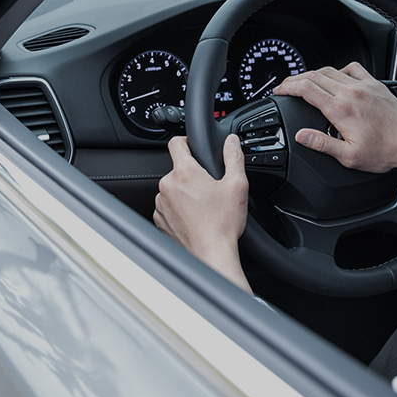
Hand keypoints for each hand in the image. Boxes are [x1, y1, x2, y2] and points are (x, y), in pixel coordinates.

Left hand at [154, 134, 251, 291]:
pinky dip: (179, 209)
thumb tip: (231, 141)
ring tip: (203, 206)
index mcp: (185, 172)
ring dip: (184, 193)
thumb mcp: (237, 185)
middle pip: (178, 169)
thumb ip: (234, 157)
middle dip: (192, 175)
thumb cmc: (222, 223)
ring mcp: (161, 204)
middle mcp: (167, 185)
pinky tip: (195, 218)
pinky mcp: (160, 219)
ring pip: (172, 189)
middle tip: (209, 188)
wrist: (211, 254)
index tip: (193, 147)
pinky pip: (168, 207)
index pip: (176, 143)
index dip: (186, 141)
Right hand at [273, 62, 396, 172]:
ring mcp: (362, 86)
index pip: (305, 89)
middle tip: (286, 86)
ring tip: (304, 81)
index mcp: (340, 110)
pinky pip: (351, 68)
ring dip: (313, 74)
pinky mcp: (374, 84)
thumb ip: (322, 144)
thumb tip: (302, 136)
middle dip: (295, 79)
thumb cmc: (384, 150)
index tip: (279, 91)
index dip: (287, 87)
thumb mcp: (349, 156)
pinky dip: (338, 70)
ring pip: (330, 70)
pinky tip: (336, 77)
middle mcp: (349, 93)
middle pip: (313, 76)